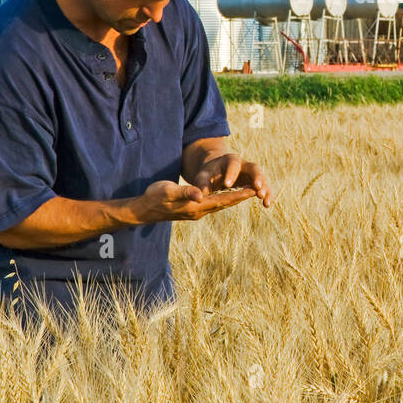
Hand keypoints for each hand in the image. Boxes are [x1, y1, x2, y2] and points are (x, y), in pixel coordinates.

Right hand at [139, 179, 256, 221]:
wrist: (145, 210)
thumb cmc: (155, 197)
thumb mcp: (169, 191)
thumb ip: (185, 192)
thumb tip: (200, 194)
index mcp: (196, 206)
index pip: (222, 199)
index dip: (238, 195)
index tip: (252, 190)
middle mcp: (199, 211)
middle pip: (225, 203)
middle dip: (241, 197)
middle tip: (258, 190)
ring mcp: (196, 212)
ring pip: (220, 205)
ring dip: (234, 199)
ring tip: (248, 192)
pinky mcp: (193, 211)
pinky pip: (213, 205)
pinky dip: (224, 200)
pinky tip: (228, 197)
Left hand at [192, 153, 273, 208]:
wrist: (218, 173)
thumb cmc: (209, 174)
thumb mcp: (203, 176)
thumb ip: (202, 183)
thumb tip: (200, 195)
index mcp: (230, 160)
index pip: (232, 164)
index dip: (231, 174)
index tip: (228, 185)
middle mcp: (244, 164)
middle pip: (254, 168)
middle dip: (256, 178)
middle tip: (257, 188)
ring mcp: (252, 173)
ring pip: (262, 179)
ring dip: (265, 189)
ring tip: (264, 201)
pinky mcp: (255, 183)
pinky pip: (264, 188)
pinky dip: (267, 195)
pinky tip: (267, 205)